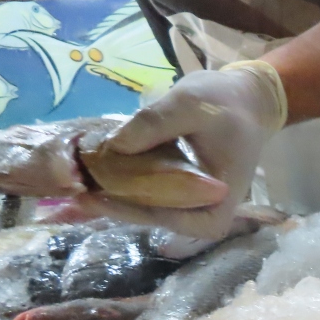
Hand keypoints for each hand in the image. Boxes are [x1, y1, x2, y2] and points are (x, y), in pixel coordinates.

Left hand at [82, 62, 285, 238]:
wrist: (246, 101)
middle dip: (113, 204)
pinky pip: (143, 195)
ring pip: (143, 209)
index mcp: (217, 206)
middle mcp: (203, 215)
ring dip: (110, 196)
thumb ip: (154, 124)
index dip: (130, 210)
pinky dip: (118, 186)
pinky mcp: (175, 192)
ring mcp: (188, 205)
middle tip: (73, 191)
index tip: (96, 195)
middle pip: (150, 218)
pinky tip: (91, 174)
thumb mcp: (192, 105)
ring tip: (75, 184)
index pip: (169, 218)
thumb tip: (113, 146)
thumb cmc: (228, 106)